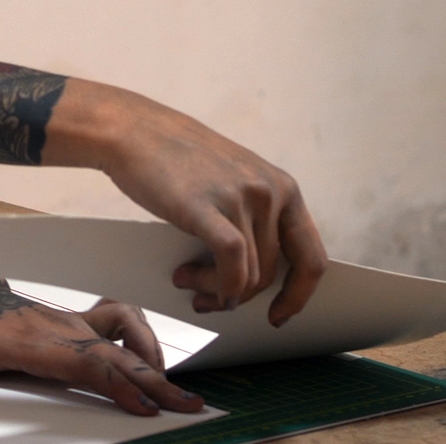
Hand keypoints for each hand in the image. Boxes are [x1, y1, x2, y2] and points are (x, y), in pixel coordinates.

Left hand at [0, 277, 203, 415]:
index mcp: (40, 343)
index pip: (88, 362)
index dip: (118, 383)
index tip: (145, 404)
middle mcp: (66, 332)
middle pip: (119, 353)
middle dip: (155, 380)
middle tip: (187, 406)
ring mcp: (76, 325)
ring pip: (128, 333)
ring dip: (153, 356)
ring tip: (170, 387)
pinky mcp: (82, 324)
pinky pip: (123, 322)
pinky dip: (142, 340)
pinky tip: (151, 363)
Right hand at [42, 80, 328, 324]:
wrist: (133, 131)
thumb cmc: (176, 158)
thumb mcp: (233, 180)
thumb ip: (253, 218)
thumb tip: (253, 276)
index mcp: (283, 187)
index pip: (311, 257)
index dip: (298, 294)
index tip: (279, 314)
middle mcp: (270, 192)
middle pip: (270, 273)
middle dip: (240, 297)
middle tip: (211, 301)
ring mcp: (241, 198)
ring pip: (247, 275)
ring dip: (217, 290)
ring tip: (188, 282)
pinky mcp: (209, 207)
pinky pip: (231, 264)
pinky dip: (216, 285)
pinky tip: (191, 280)